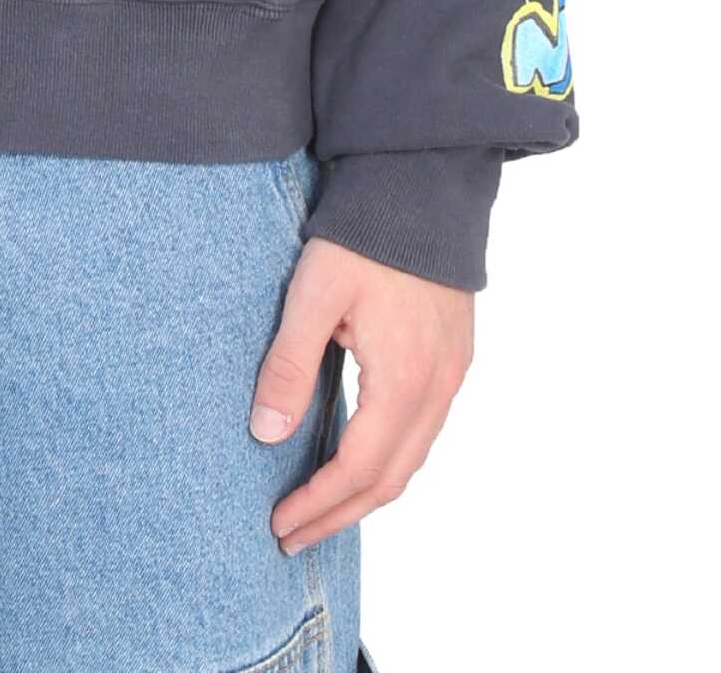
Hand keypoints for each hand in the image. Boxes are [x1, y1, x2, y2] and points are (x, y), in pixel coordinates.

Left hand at [250, 238, 473, 552]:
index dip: (319, 504)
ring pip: (412, 459)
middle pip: (390, 479)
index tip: (281, 524)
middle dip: (340, 514)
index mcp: (403, 380)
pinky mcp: (453, 358)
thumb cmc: (364, 235)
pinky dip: (389, 460)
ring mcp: (451, 375)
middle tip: (294, 535)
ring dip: (366, 491)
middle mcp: (436, 389)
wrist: (423, 185)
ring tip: (322, 509)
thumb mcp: (313, 293)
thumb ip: (289, 364)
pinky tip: (360, 458)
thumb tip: (266, 433)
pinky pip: (423, 431)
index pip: (359, 468)